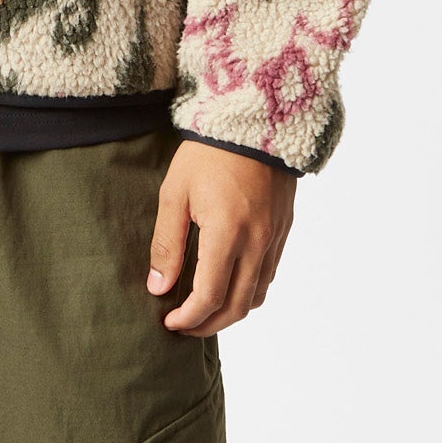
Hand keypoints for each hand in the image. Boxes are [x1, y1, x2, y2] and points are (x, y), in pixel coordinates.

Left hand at [148, 142, 295, 334]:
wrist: (254, 117)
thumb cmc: (208, 152)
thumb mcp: (175, 192)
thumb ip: (167, 243)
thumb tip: (158, 287)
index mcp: (227, 233)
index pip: (209, 297)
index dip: (188, 318)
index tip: (169, 322)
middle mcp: (257, 241)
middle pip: (237, 307)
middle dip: (209, 324)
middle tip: (184, 325)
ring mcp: (275, 237)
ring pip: (258, 295)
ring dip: (231, 311)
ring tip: (204, 309)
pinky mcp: (283, 229)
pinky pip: (268, 275)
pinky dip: (248, 290)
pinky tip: (228, 283)